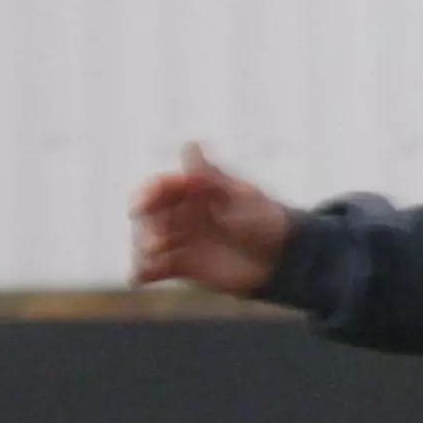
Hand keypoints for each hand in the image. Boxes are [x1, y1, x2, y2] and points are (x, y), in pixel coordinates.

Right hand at [131, 142, 290, 295]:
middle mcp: (183, 213)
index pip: (162, 187)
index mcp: (195, 190)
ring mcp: (181, 239)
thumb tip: (189, 146)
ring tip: (154, 256)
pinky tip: (141, 276)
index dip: (148, 194)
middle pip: (150, 215)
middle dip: (147, 226)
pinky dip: (143, 271)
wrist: (281, 258)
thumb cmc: (265, 220)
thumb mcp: (240, 198)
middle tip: (157, 243)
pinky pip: (154, 268)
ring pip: (148, 241)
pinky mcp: (181, 265)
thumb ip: (211, 179)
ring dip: (144, 248)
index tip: (142, 205)